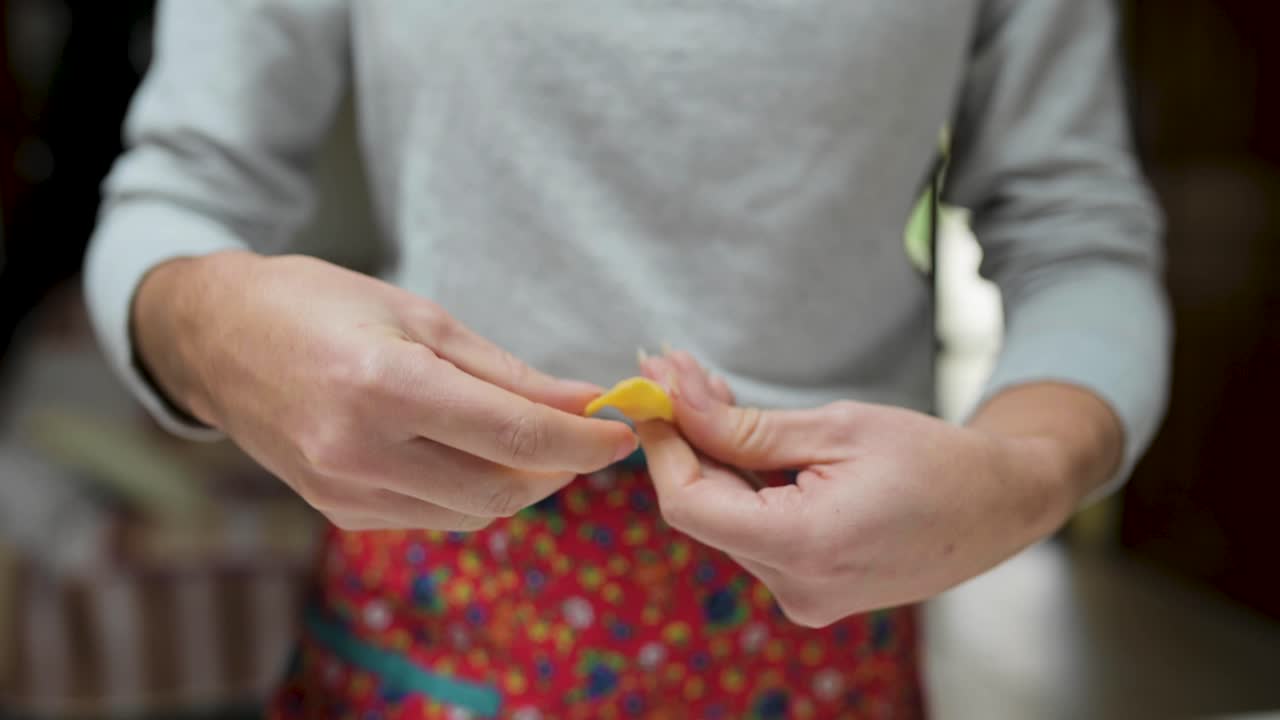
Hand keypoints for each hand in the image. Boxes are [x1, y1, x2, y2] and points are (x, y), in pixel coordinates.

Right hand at [132, 251, 636, 529]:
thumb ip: (507, 372)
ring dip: (519, 484)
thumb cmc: (320, 304)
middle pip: (500, 489)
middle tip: (585, 436)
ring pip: (470, 513)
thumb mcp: (421, 316)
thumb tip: (584, 403)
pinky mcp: (336, 510)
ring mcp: (342, 491)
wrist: (216, 337)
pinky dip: (469, 492)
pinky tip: (475, 456)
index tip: (623, 434)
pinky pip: (430, 517)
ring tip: (537, 442)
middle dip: (559, 468)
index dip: (583, 442)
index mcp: (384, 385)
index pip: (514, 435)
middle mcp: (359, 451)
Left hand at [636, 352, 1085, 626]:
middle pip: (705, 510)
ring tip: (710, 392)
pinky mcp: (811, 588)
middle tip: (672, 372)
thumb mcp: (837, 427)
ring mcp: (804, 595)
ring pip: (727, 519)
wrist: (1002, 508)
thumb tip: (673, 397)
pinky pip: (755, 531)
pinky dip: (742, 484)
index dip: (662, 446)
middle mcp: (797, 586)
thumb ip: (746, 425)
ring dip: (712, 457)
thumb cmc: (935, 459)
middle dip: (684, 439)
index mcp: (806, 546)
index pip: (690, 504)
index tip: (648, 390)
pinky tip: (742, 436)